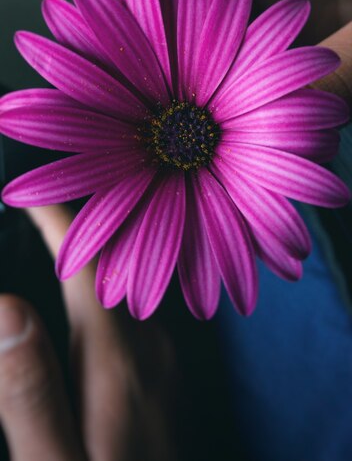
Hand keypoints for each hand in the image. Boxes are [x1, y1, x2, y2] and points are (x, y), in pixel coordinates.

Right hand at [0, 205, 175, 460]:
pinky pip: (131, 310)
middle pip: (111, 265)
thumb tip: (5, 307)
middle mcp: (150, 348)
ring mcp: (161, 361)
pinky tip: (83, 294)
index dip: (57, 222)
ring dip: (89, 256)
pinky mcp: (161, 376)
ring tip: (54, 237)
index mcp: (120, 360)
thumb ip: (30, 390)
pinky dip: (100, 287)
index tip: (29, 193)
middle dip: (73, 230)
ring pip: (123, 284)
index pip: (88, 267)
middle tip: (36, 206)